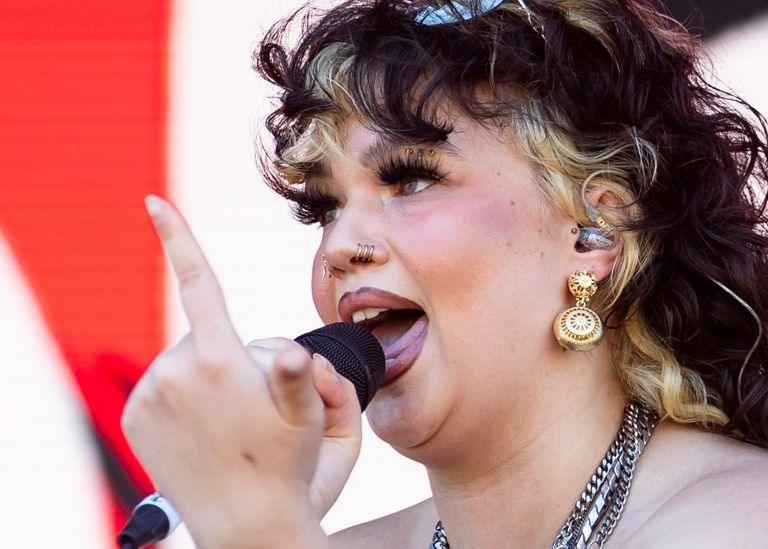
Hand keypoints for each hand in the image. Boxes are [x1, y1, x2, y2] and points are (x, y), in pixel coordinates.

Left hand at [121, 195, 358, 546]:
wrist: (244, 521)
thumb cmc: (285, 465)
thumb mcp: (308, 421)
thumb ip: (304, 381)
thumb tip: (295, 356)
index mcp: (219, 360)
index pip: (200, 283)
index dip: (178, 238)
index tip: (153, 201)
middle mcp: (175, 371)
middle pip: (209, 335)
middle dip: (234, 355)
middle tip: (258, 405)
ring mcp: (150, 395)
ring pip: (187, 361)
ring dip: (209, 378)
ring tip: (232, 422)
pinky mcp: (135, 415)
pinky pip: (164, 386)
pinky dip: (183, 396)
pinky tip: (205, 428)